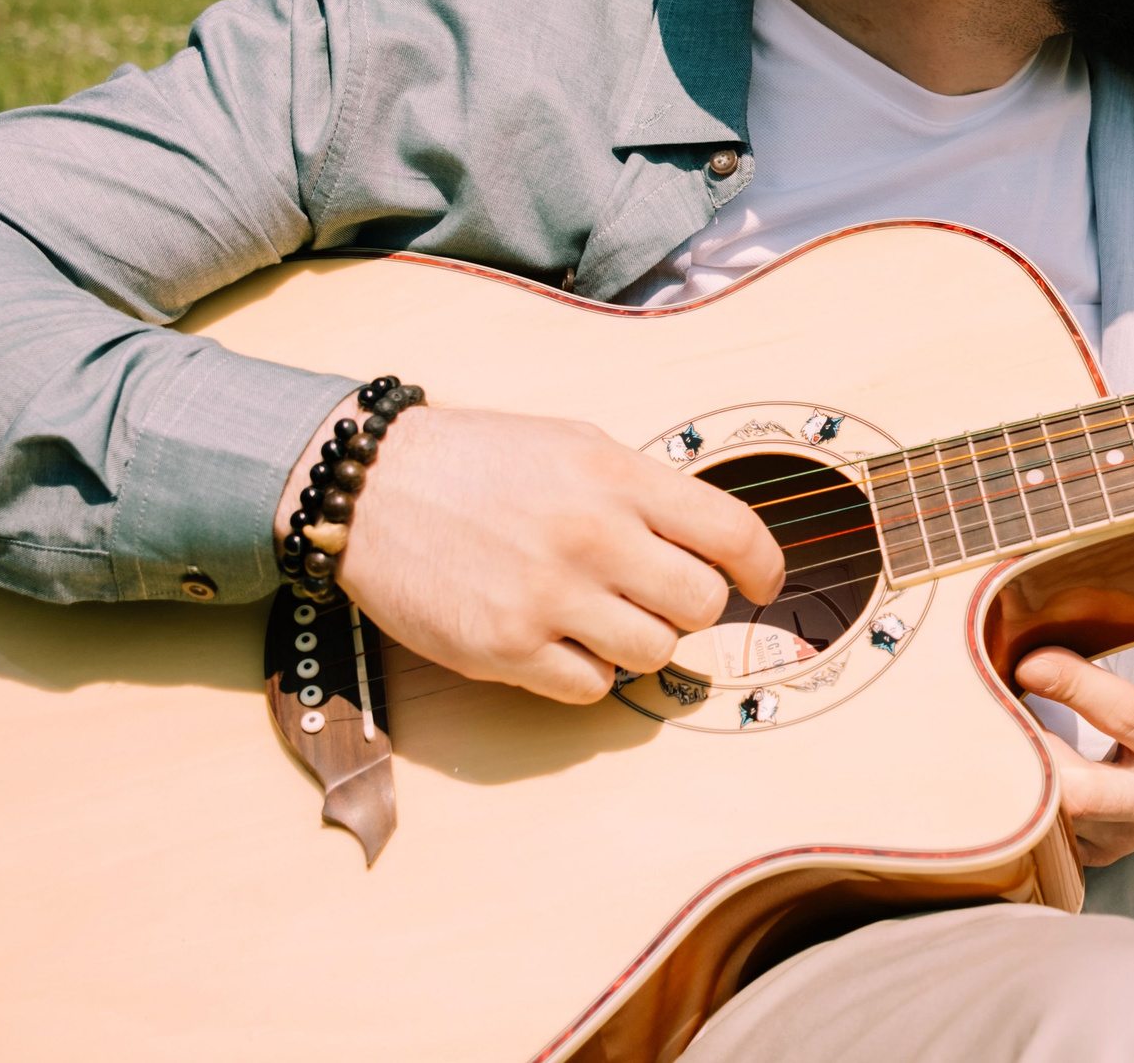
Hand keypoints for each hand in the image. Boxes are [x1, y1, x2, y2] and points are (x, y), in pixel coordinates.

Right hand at [277, 405, 784, 703]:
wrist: (370, 487)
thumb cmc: (477, 462)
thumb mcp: (576, 445)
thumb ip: (645, 491)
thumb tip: (714, 542)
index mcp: (617, 477)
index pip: (732, 533)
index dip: (764, 567)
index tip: (763, 583)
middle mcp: (592, 536)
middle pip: (702, 605)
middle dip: (692, 607)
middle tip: (661, 596)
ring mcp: (548, 597)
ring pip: (653, 652)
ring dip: (639, 641)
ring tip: (601, 614)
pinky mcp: (504, 649)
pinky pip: (592, 687)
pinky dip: (586, 671)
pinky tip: (559, 639)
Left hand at [1014, 548, 1133, 865]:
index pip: (1127, 717)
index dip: (1077, 688)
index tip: (1030, 660)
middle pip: (1083, 794)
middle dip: (1032, 758)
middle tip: (986, 710)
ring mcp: (1124, 832)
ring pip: (1054, 818)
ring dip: (1015, 776)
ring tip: (978, 726)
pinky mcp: (1098, 850)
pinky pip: (1047, 834)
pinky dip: (1019, 797)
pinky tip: (995, 756)